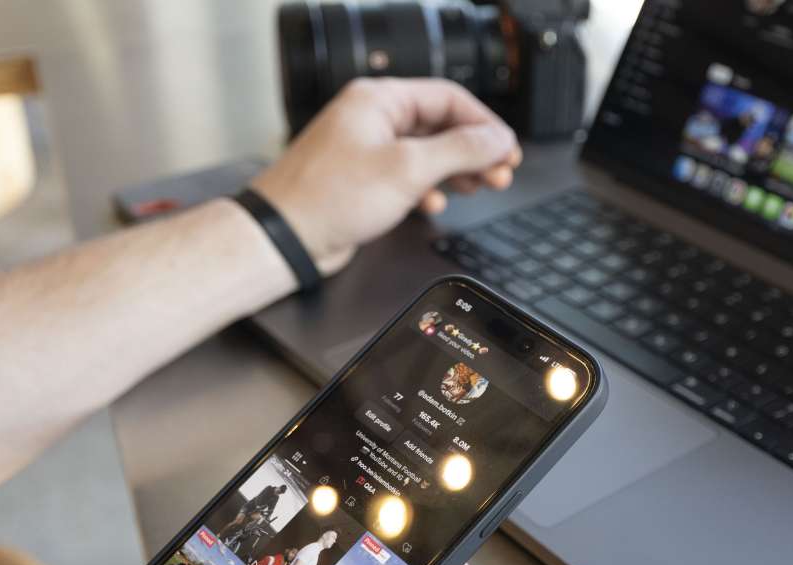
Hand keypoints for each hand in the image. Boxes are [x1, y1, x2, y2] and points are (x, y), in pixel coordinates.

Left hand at [250, 78, 521, 273]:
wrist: (286, 238)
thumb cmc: (327, 198)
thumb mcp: (408, 169)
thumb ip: (460, 150)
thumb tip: (496, 139)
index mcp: (379, 100)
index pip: (448, 98)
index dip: (484, 124)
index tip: (507, 149)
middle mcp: (372, 119)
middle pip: (441, 126)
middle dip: (474, 151)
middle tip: (500, 172)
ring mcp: (368, 149)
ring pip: (428, 153)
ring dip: (457, 171)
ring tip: (480, 187)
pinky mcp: (364, 179)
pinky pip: (409, 175)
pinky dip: (429, 188)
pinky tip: (436, 204)